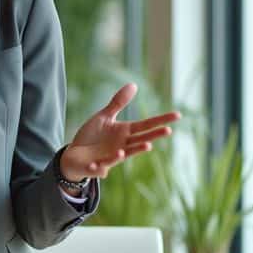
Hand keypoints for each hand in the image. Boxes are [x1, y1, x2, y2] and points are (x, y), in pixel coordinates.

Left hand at [62, 83, 180, 180]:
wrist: (74, 155)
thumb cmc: (91, 136)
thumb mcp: (104, 117)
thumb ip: (118, 103)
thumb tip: (134, 84)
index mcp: (124, 132)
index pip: (146, 125)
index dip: (161, 120)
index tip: (178, 115)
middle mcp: (122, 145)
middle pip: (140, 140)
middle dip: (153, 136)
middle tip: (169, 131)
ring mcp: (110, 158)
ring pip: (124, 155)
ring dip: (135, 151)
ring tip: (147, 145)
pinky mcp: (96, 168)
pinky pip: (99, 168)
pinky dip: (99, 167)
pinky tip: (99, 165)